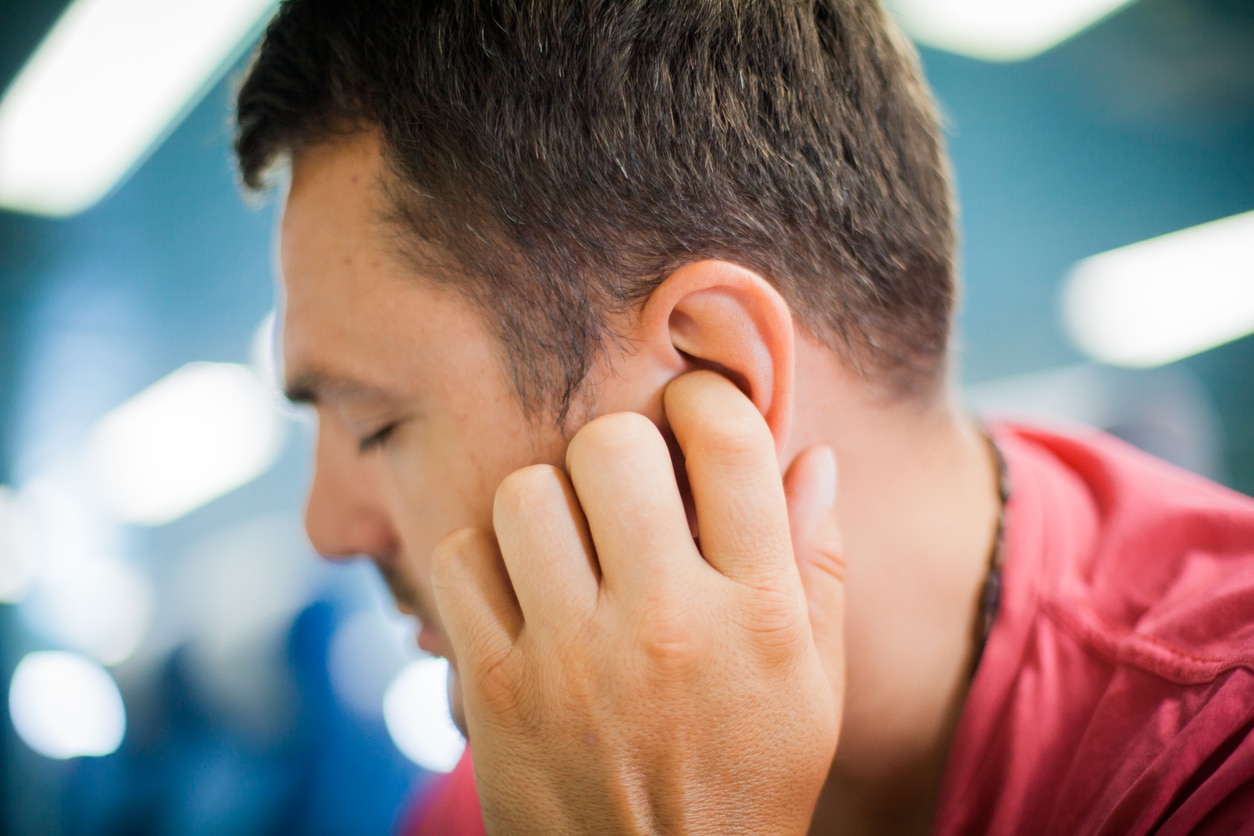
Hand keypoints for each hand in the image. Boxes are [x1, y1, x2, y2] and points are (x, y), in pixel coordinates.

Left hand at [431, 371, 845, 833]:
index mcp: (756, 613)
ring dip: (547, 503)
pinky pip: (459, 558)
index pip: (728, 440)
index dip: (705, 397)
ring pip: (527, 492)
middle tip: (624, 490)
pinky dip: (482, 559)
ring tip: (568, 544)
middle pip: (611, 444)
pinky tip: (518, 591)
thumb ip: (817, 565)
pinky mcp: (494, 690)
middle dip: (619, 449)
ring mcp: (571, 659)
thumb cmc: (747, 780)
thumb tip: (813, 456)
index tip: (691, 414)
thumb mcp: (814, 685)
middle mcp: (665, 624)